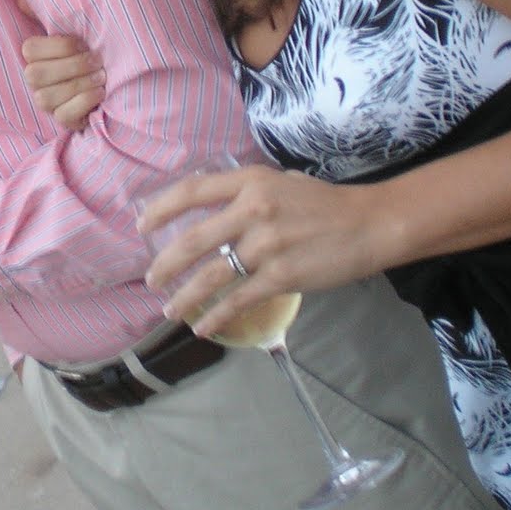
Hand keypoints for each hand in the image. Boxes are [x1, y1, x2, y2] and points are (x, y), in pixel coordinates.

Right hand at [21, 30, 104, 129]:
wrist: (113, 77)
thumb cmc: (88, 48)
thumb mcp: (72, 27)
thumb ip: (47, 12)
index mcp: (34, 55)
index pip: (31, 49)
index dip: (58, 46)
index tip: (83, 42)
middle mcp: (34, 80)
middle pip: (36, 74)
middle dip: (71, 66)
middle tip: (97, 60)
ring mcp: (46, 102)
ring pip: (48, 97)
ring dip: (80, 84)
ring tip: (102, 76)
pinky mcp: (63, 120)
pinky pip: (64, 115)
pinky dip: (83, 102)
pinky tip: (100, 93)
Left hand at [138, 165, 393, 337]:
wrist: (368, 225)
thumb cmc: (324, 203)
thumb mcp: (281, 183)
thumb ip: (247, 193)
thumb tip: (213, 210)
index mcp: (250, 182)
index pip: (193, 191)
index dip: (162, 208)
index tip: (142, 224)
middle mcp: (252, 210)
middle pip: (193, 239)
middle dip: (165, 263)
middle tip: (151, 279)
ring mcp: (266, 245)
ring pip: (211, 275)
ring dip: (186, 296)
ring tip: (170, 311)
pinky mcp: (281, 277)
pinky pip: (239, 300)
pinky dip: (218, 316)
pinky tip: (204, 327)